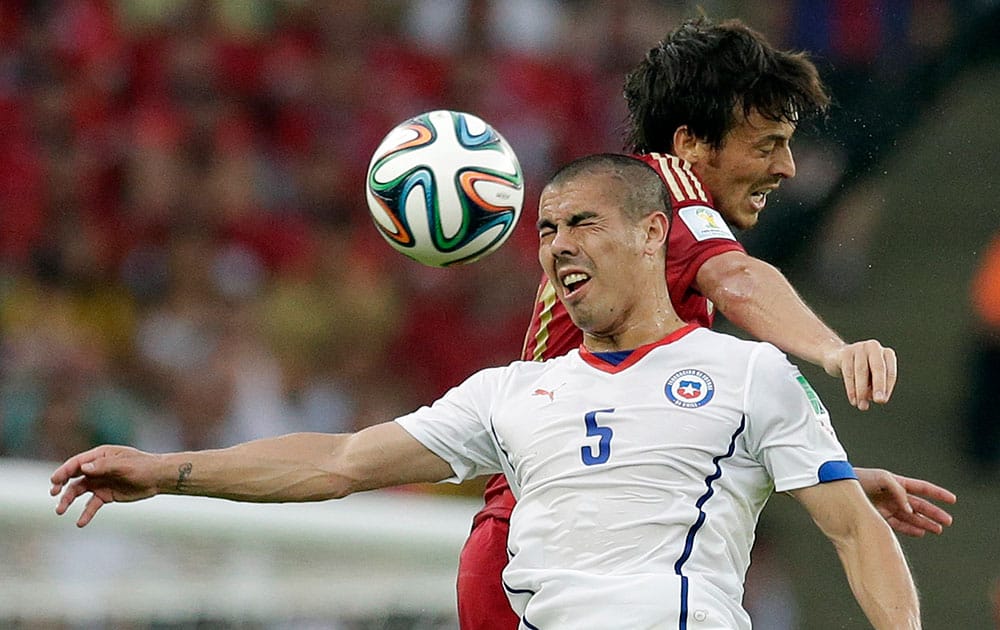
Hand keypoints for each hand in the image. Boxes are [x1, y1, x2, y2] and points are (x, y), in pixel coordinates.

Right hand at [50, 445, 164, 526]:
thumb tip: (84, 468)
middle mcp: (96, 469)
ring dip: (68, 500)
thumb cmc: (143, 466)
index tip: (54, 481)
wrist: (158, 478)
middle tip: (53, 493)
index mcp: (100, 456)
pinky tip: (80, 522)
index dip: (64, 471)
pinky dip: (85, 513)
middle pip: (73, 476)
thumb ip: (104, 466)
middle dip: (61, 484)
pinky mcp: (106, 495)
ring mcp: (100, 482)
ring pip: (78, 491)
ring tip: (60, 510)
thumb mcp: (124, 465)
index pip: (77, 463)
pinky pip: (91, 505)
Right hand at [823, 340, 896, 410]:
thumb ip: (876, 386)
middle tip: (878, 400)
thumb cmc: (859, 368)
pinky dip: (851, 388)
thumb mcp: (871, 377)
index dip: (887, 387)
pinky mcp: (845, 353)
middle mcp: (874, 347)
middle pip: (878, 368)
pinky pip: (848, 372)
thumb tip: (876, 398)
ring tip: (862, 405)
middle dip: (879, 386)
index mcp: (886, 354)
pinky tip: (853, 399)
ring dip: (862, 391)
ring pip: (861, 371)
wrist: (836, 357)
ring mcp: (859, 348)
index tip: (882, 400)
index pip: (890, 372)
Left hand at [854, 467, 955, 536]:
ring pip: (911, 517)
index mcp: (897, 483)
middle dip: (934, 513)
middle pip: (920, 505)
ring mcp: (888, 507)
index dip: (937, 493)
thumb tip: (910, 508)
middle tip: (948, 521)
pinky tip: (921, 532)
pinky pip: (899, 524)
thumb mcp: (881, 478)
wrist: (838, 487)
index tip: (952, 500)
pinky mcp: (879, 517)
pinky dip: (910, 529)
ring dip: (925, 523)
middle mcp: (894, 496)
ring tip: (938, 530)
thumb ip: (898, 490)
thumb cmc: (858, 478)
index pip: (922, 488)